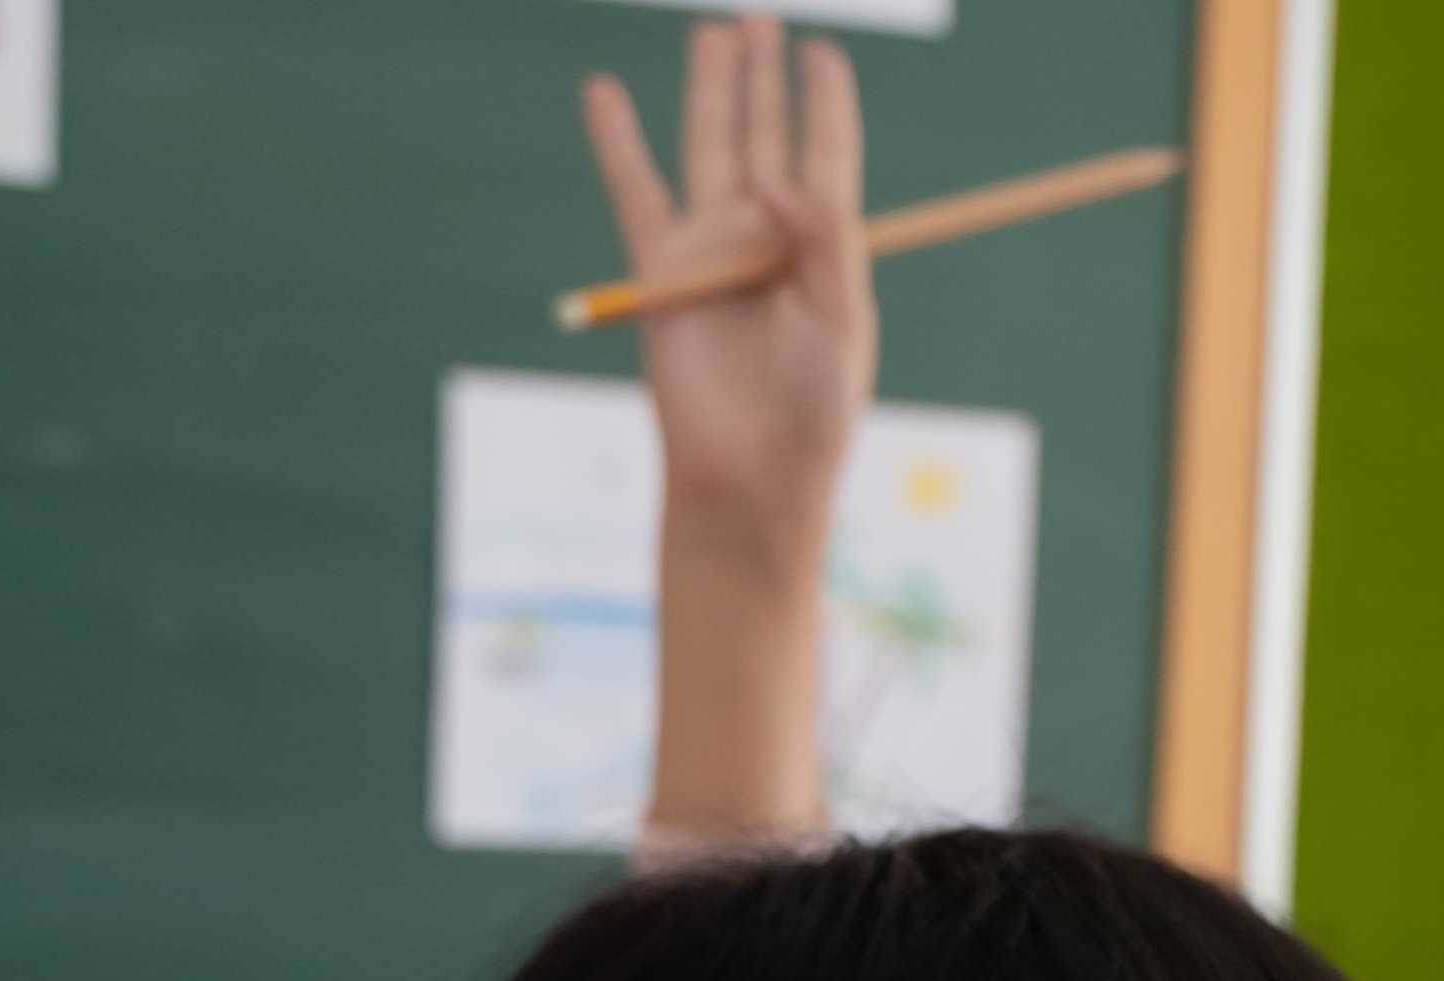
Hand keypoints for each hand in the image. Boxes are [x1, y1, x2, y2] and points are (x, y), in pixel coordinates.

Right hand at [580, 16, 872, 565]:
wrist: (749, 471)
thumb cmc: (812, 408)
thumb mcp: (841, 322)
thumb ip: (823, 242)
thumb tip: (780, 180)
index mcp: (825, 247)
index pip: (826, 156)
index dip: (826, 104)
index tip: (825, 54)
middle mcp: (768, 236)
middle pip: (766, 134)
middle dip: (764, 78)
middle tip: (763, 17)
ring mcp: (712, 246)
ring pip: (708, 145)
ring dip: (711, 89)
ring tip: (716, 31)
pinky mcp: (660, 266)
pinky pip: (633, 188)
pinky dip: (616, 140)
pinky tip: (603, 91)